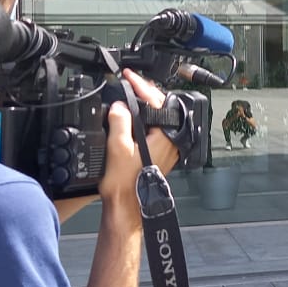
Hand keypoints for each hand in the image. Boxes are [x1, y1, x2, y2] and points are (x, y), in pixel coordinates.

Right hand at [97, 70, 173, 212]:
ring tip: (129, 95)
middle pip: (160, 108)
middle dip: (144, 93)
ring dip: (143, 106)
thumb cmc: (125, 186)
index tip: (129, 77)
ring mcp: (166, 149)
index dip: (141, 85)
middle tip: (129, 83)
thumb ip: (119, 122)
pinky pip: (153, 130)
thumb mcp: (117, 148)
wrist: (126, 209)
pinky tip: (130, 119)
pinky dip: (142, 120)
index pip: (157, 101)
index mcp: (164, 136)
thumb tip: (120, 106)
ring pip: (157, 119)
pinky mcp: (159, 155)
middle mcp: (170, 142)